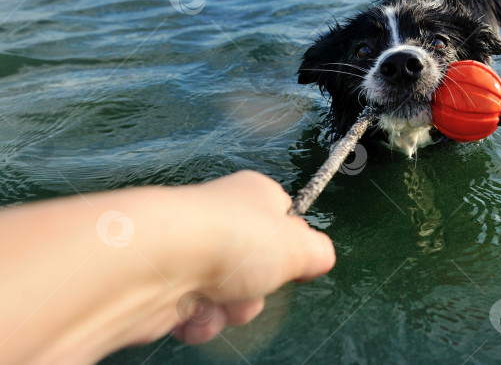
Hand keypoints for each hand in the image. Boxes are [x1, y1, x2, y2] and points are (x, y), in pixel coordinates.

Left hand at [170, 170, 334, 344]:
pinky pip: (196, 315)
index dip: (291, 248)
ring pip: (229, 298)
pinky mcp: (165, 286)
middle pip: (257, 269)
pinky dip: (199, 321)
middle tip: (252, 285)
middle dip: (257, 290)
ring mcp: (192, 253)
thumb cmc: (234, 240)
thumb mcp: (299, 247)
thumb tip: (321, 256)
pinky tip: (192, 312)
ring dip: (230, 311)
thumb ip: (318, 253)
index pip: (282, 222)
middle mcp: (221, 221)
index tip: (294, 263)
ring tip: (217, 301)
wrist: (161, 260)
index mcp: (254, 197)